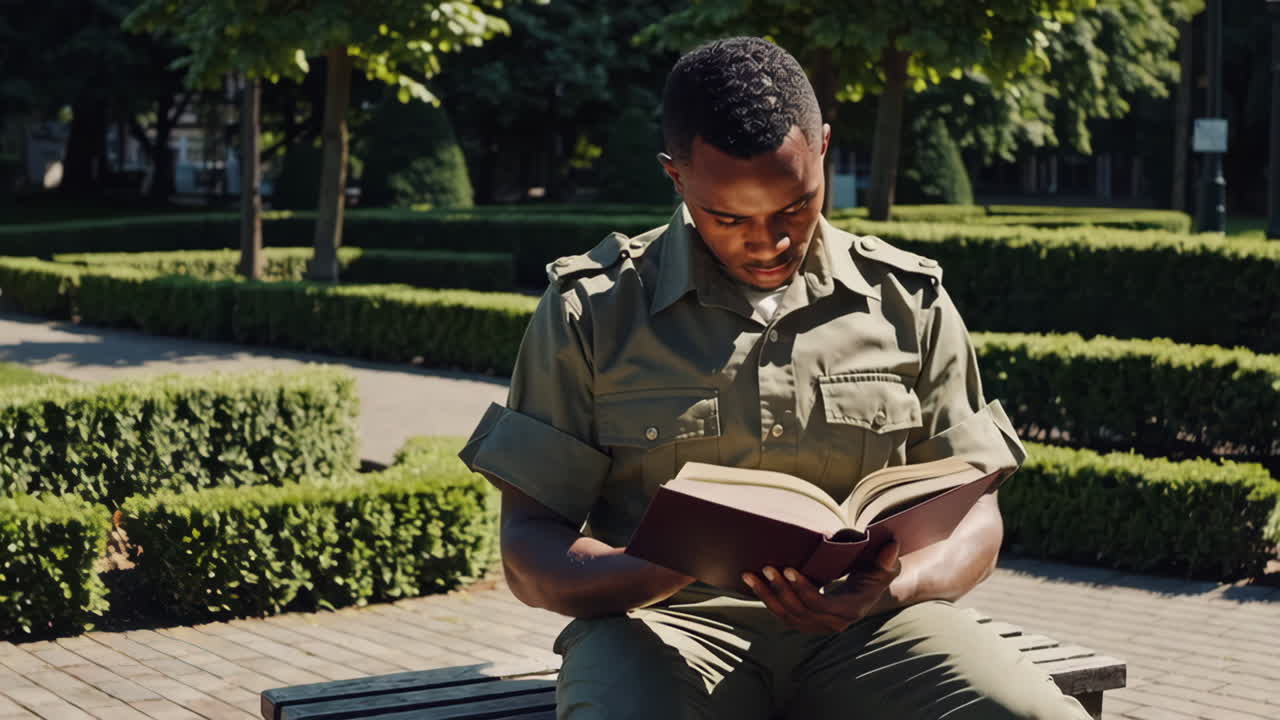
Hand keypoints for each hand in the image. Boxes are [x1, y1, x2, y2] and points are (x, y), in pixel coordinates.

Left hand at [742, 541, 902, 633]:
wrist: (870, 593)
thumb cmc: (876, 575)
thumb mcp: (885, 568)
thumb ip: (888, 560)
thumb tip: (891, 547)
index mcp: (850, 611)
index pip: (821, 604)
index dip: (803, 589)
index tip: (789, 569)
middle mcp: (832, 623)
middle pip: (799, 610)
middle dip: (781, 589)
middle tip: (767, 567)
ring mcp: (817, 625)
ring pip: (786, 615)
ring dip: (767, 595)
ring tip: (750, 575)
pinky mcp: (805, 622)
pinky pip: (782, 614)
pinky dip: (766, 599)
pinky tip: (753, 582)